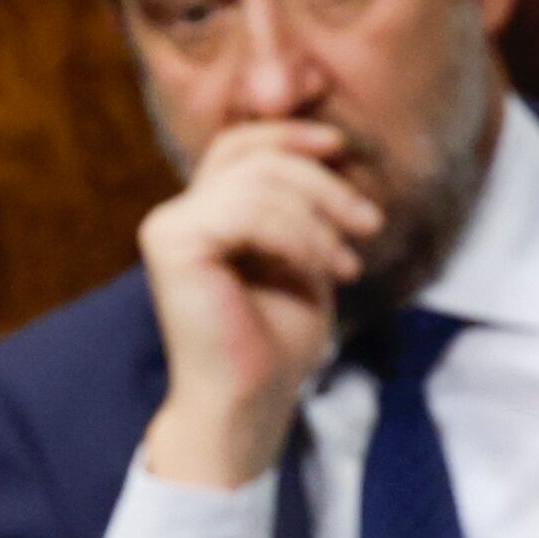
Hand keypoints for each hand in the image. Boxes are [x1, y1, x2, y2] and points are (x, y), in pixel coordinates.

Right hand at [136, 121, 384, 488]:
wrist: (251, 403)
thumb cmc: (278, 342)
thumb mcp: (303, 257)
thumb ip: (302, 206)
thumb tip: (331, 146)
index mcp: (203, 214)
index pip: (241, 146)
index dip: (290, 135)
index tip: (343, 149)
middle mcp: (177, 214)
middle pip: (257, 157)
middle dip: (324, 185)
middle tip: (370, 225)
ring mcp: (168, 226)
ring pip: (259, 181)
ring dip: (318, 220)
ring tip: (346, 265)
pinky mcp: (172, 242)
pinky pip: (248, 210)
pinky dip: (296, 236)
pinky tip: (319, 271)